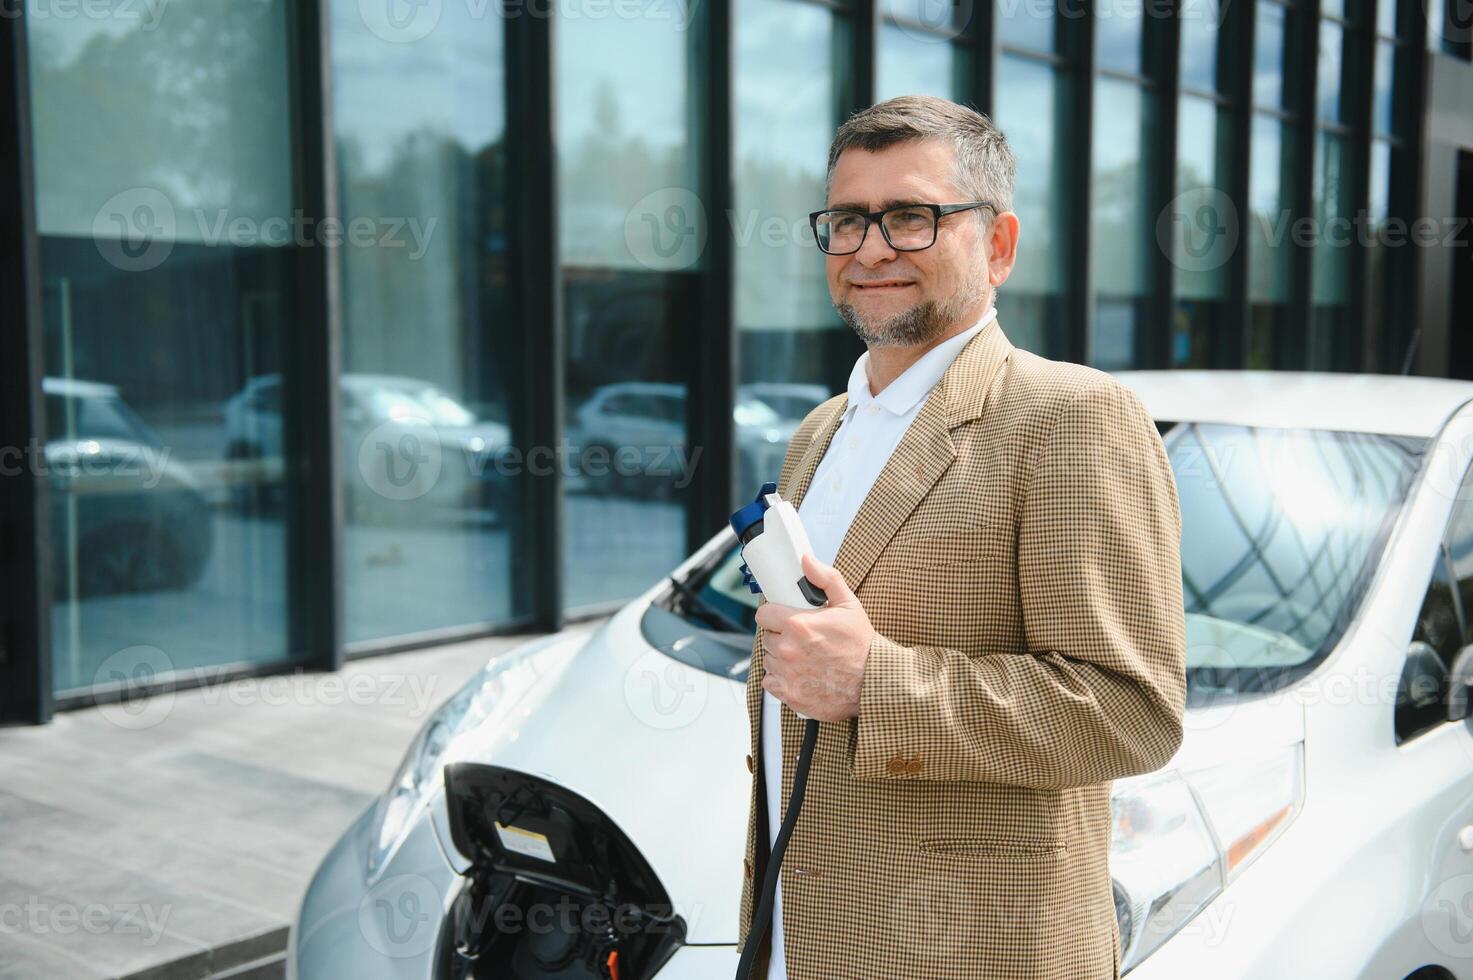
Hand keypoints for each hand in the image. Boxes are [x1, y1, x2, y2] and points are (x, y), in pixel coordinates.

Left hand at [754, 553, 873, 721]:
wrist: (873, 681)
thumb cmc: (861, 645)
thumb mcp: (849, 604)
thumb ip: (825, 578)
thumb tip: (806, 560)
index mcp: (799, 625)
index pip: (764, 614)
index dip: (773, 614)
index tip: (783, 617)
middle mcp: (788, 650)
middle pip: (766, 637)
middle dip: (780, 635)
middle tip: (801, 638)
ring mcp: (787, 674)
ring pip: (768, 659)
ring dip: (780, 657)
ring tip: (803, 656)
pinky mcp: (789, 694)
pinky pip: (770, 681)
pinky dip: (780, 678)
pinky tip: (799, 673)